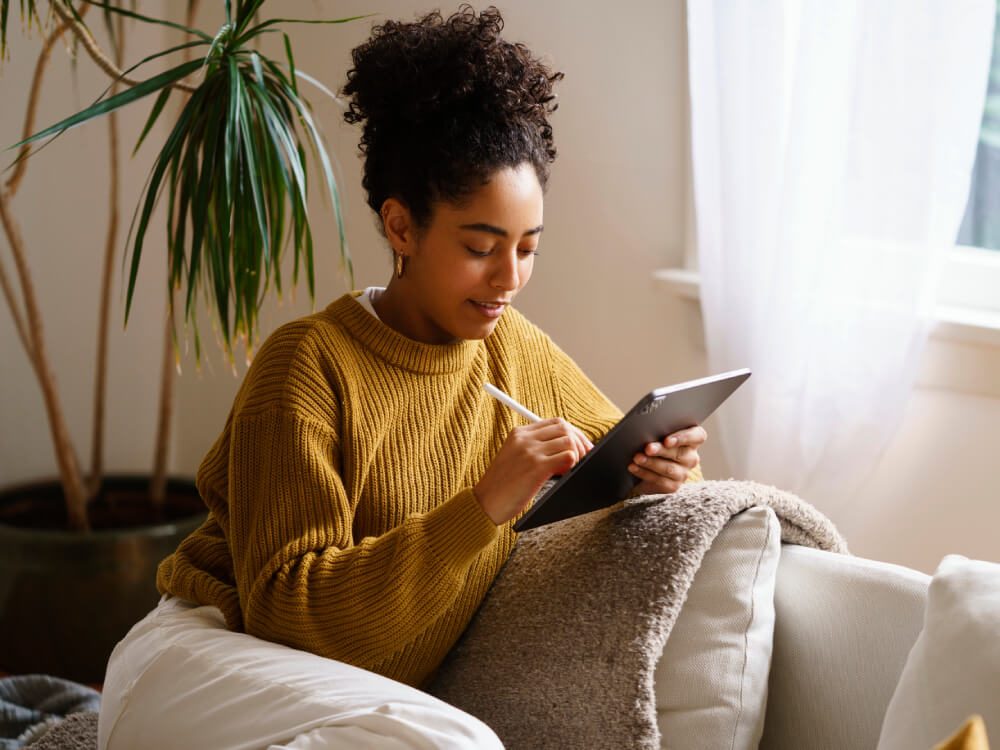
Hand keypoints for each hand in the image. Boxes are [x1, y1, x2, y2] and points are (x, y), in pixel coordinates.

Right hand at [474, 419, 592, 524]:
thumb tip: (567, 447)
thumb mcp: (513, 458)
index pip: (556, 423)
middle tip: (585, 458)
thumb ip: (534, 448)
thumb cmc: (502, 486)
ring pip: (569, 441)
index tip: (582, 447)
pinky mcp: (536, 467)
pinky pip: (568, 457)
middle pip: (565, 428)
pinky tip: (564, 474)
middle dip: (580, 442)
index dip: (574, 434)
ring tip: (569, 469)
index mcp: (519, 433)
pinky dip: (572, 465)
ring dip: (577, 455)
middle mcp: (524, 438)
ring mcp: (530, 451)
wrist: (484, 503)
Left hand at [629, 425, 706, 495]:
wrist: (645, 466)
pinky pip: (660, 480)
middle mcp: (691, 457)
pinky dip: (644, 473)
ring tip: (637, 458)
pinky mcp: (673, 486)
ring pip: (669, 468)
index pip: (698, 436)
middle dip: (661, 450)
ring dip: (651, 462)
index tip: (667, 440)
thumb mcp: (657, 434)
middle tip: (647, 448)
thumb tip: (645, 430)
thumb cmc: (653, 443)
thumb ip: (657, 430)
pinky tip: (634, 468)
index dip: (684, 437)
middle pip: (680, 453)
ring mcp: (683, 473)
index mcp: (692, 440)